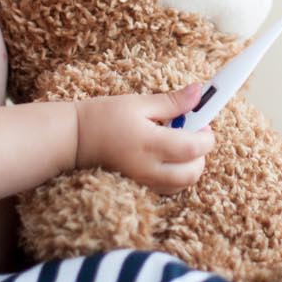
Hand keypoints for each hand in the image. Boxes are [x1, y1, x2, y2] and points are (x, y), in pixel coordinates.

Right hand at [74, 84, 214, 194]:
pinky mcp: (139, 188)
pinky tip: (167, 156)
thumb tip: (200, 93)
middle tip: (192, 131)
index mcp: (150, 144)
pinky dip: (177, 175)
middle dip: (202, 153)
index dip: (206, 136)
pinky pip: (169, 189)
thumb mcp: (139, 103)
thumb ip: (172, 102)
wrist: (74, 139)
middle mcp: (149, 168)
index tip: (203, 121)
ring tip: (178, 143)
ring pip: (183, 184)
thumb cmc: (104, 116)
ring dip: (191, 165)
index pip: (194, 148)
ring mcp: (144, 182)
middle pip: (193, 172)